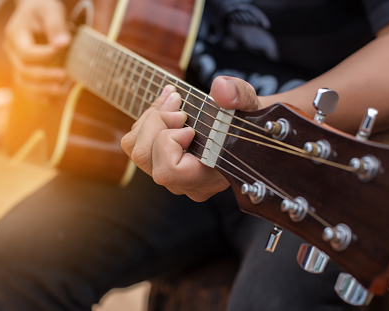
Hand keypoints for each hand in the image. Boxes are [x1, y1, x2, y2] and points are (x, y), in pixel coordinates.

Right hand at [4, 0, 70, 101]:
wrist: (34, 11)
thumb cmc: (43, 8)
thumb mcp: (50, 10)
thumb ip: (56, 25)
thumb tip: (63, 43)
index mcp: (15, 35)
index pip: (26, 53)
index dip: (43, 55)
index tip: (61, 49)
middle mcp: (12, 51)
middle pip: (23, 71)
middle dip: (45, 76)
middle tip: (65, 75)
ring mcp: (16, 63)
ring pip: (23, 83)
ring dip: (42, 90)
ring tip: (61, 91)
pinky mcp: (24, 71)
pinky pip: (27, 88)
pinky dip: (40, 96)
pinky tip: (54, 100)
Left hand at [122, 76, 262, 201]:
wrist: (249, 133)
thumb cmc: (250, 122)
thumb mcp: (251, 104)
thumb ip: (240, 96)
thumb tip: (220, 89)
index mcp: (209, 178)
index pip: (169, 172)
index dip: (170, 143)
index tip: (190, 127)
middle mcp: (187, 184)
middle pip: (146, 158)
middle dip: (156, 123)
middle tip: (178, 105)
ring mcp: (172, 177)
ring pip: (136, 151)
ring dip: (150, 119)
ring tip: (173, 100)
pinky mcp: (162, 164)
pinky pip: (137, 145)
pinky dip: (147, 120)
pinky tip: (166, 105)